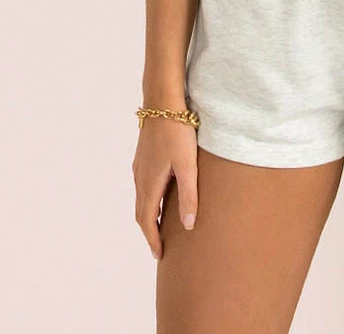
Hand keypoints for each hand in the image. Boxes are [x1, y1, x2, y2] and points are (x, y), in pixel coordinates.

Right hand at [132, 114, 198, 260]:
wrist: (162, 101)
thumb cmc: (178, 132)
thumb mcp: (188, 165)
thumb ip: (189, 195)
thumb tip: (188, 225)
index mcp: (149, 183)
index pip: (147, 220)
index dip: (153, 239)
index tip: (160, 255)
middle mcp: (140, 177)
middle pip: (141, 212)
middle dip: (150, 231)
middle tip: (160, 246)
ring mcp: (140, 166)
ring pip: (141, 198)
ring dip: (149, 214)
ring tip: (161, 225)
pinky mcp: (144, 156)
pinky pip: (143, 185)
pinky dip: (150, 199)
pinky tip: (161, 194)